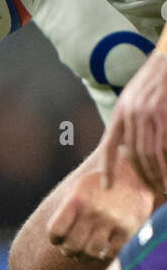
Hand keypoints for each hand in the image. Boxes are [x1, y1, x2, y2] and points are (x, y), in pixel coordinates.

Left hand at [47, 163, 153, 261]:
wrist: (134, 175)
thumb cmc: (100, 185)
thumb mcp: (79, 188)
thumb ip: (66, 210)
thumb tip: (56, 239)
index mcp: (77, 200)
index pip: (56, 231)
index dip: (55, 239)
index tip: (59, 239)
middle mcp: (93, 211)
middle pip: (71, 246)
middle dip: (69, 251)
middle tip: (73, 250)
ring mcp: (112, 221)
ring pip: (90, 253)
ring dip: (86, 257)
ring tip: (87, 253)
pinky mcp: (129, 229)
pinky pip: (111, 254)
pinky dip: (105, 255)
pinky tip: (104, 250)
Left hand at [98, 51, 166, 192]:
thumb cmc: (158, 79)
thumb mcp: (135, 96)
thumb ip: (129, 118)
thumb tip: (124, 145)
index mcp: (121, 110)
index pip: (108, 144)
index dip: (107, 167)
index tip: (108, 186)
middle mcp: (132, 113)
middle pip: (132, 154)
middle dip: (143, 175)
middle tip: (151, 189)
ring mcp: (149, 114)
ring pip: (149, 154)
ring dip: (157, 175)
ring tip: (162, 188)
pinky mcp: (165, 116)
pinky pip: (164, 149)